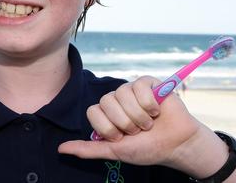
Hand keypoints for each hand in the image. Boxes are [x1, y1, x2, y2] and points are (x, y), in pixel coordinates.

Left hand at [58, 76, 202, 166]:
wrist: (175, 145)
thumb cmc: (146, 149)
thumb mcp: (114, 152)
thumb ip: (88, 149)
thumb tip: (60, 149)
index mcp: (106, 114)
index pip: (93, 111)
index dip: (107, 127)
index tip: (121, 137)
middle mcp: (116, 100)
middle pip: (107, 102)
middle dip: (125, 123)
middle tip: (138, 130)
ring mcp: (131, 90)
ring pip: (122, 94)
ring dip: (138, 115)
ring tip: (149, 122)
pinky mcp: (148, 83)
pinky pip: (139, 86)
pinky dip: (149, 104)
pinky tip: (157, 111)